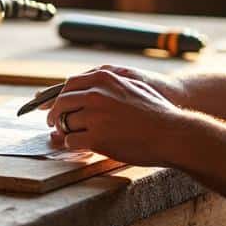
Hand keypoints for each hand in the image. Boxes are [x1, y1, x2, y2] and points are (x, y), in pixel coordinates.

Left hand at [44, 67, 191, 165]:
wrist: (172, 133)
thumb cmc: (157, 112)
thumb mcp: (132, 86)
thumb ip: (108, 85)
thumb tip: (87, 90)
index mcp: (104, 79)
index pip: (70, 85)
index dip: (60, 97)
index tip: (55, 106)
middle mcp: (95, 94)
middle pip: (62, 103)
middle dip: (55, 115)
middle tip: (53, 124)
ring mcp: (94, 116)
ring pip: (64, 123)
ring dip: (66, 132)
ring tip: (71, 137)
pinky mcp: (96, 138)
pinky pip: (71, 141)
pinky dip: (73, 145)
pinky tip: (81, 147)